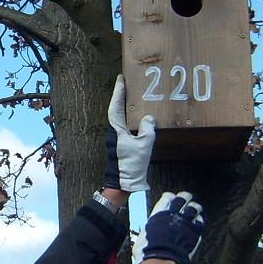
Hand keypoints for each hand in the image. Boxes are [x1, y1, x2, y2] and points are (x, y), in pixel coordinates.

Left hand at [104, 74, 155, 192]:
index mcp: (116, 129)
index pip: (116, 106)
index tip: (121, 79)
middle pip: (116, 109)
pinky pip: (125, 125)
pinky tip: (138, 116)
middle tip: (128, 83)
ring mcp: (116, 138)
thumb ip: (147, 130)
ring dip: (125, 106)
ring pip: (120, 117)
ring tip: (134, 95)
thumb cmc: (131, 164)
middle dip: (121, 96)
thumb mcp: (143, 145)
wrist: (124, 183)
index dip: (119, 92)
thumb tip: (148, 118)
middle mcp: (114, 131)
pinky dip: (130, 117)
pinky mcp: (121, 144)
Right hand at [139, 191, 204, 263]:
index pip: (166, 199)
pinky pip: (201, 223)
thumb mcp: (142, 238)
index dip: (169, 197)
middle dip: (184, 197)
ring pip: (194, 208)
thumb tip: (146, 236)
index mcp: (158, 216)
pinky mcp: (195, 234)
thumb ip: (148, 232)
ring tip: (196, 207)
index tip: (171, 197)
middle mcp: (173, 217)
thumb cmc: (148, 253)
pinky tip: (199, 222)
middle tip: (185, 198)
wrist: (162, 262)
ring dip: (195, 207)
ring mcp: (186, 225)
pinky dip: (200, 221)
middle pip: (182, 199)